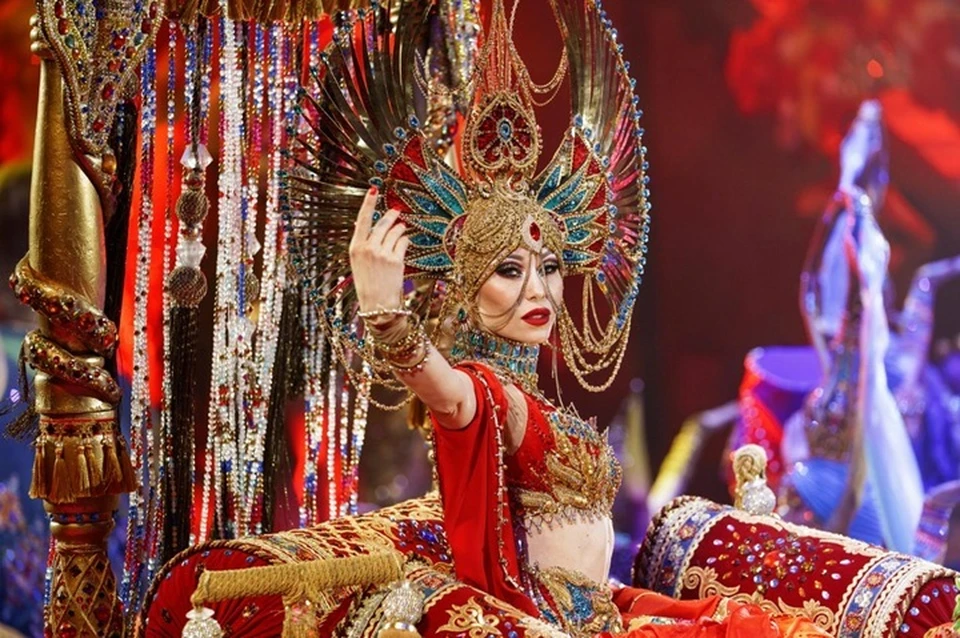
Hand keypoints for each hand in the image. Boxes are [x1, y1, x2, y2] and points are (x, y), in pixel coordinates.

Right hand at [349, 187, 408, 313]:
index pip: (362, 219)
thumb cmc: (368, 285)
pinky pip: (403, 242)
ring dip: (400, 228)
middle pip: (382, 223)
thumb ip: (365, 245)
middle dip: (391, 215)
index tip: (373, 190)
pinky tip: (405, 242)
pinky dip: (405, 240)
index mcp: (355, 248)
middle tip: (396, 211)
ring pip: (395, 232)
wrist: (377, 306)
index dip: (368, 203)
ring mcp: (382, 253)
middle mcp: (368, 248)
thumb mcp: (359, 263)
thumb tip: (376, 229)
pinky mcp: (396, 260)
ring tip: (401, 229)